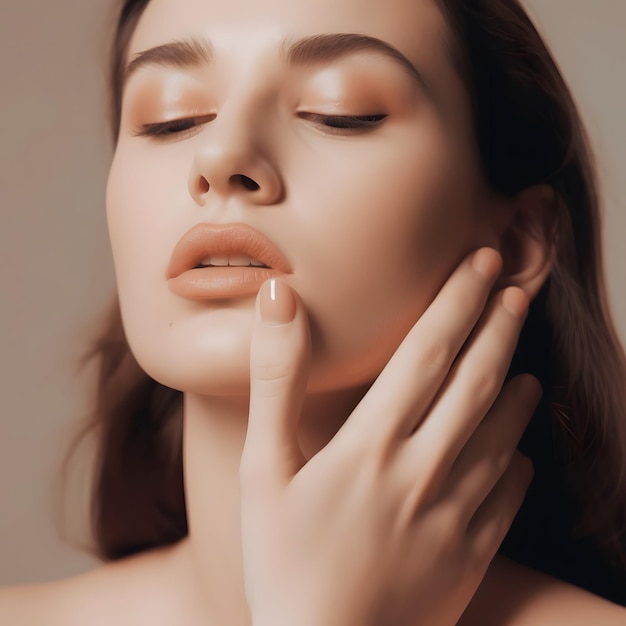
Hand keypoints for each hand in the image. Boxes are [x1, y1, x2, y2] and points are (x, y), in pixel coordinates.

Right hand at [240, 248, 538, 625]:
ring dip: (517, 390)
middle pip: (475, 382)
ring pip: (503, 434)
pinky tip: (517, 448)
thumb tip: (279, 299)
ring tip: (526, 363)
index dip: (457, 302)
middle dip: (499, 328)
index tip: (481, 264)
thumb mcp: (260, 469)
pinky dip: (518, 459)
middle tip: (516, 290)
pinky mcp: (470, 552)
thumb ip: (274, 380)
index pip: (427, 352)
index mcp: (372, 443)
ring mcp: (455, 513)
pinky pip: (510, 494)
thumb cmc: (281, 560)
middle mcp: (424, 469)